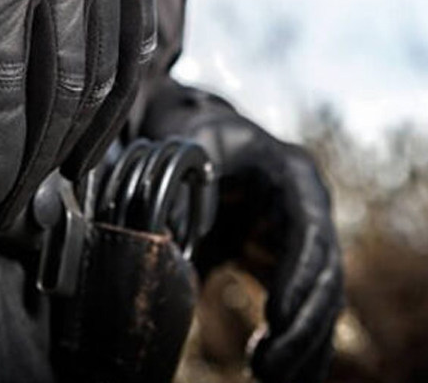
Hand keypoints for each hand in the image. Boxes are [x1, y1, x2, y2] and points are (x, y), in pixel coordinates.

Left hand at [141, 80, 342, 382]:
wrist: (197, 134)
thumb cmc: (194, 136)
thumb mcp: (191, 149)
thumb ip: (186, 189)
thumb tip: (170, 241)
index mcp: (292, 173)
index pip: (309, 229)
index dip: (298, 275)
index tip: (277, 318)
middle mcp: (307, 207)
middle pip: (323, 273)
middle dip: (302, 324)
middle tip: (268, 366)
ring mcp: (300, 235)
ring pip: (319, 298)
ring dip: (303, 343)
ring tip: (271, 378)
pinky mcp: (283, 259)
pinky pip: (300, 305)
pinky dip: (296, 342)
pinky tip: (281, 374)